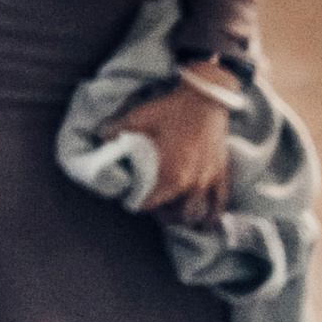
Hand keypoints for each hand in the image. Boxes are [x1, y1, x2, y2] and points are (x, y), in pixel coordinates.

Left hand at [107, 78, 232, 220]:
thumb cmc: (173, 109)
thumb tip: (100, 137)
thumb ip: (117, 131)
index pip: (151, 203)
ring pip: (195, 213)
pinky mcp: (221, 175)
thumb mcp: (139, 118)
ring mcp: (208, 182)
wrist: (206, 98)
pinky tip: (205, 223)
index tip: (132, 201)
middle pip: (174, 214)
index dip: (139, 204)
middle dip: (161, 215)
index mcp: (170, 175)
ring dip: (182, 218)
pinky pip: (218, 205)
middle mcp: (190, 184)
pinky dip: (210, 216)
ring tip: (173, 215)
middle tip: (152, 208)